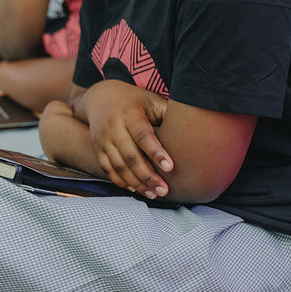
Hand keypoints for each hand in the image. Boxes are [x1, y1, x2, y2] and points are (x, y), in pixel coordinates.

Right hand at [83, 80, 172, 197]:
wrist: (100, 97)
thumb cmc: (134, 101)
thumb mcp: (150, 100)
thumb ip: (167, 113)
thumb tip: (192, 127)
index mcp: (130, 114)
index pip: (142, 135)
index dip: (156, 152)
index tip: (170, 167)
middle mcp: (114, 127)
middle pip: (130, 156)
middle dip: (147, 176)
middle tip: (164, 190)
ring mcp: (104, 140)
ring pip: (119, 166)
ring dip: (136, 183)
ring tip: (154, 194)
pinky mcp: (98, 149)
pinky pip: (108, 169)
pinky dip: (122, 181)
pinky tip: (137, 189)